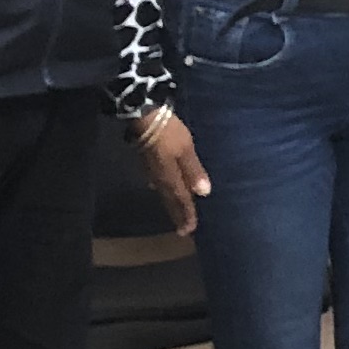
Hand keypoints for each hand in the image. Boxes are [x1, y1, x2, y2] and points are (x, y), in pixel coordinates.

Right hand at [135, 109, 210, 234]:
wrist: (144, 118)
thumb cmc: (169, 133)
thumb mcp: (186, 150)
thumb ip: (194, 171)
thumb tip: (204, 193)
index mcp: (170, 178)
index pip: (181, 200)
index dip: (186, 215)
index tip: (189, 230)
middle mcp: (159, 179)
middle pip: (170, 200)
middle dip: (177, 214)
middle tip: (182, 230)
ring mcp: (151, 171)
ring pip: (163, 192)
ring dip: (171, 204)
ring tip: (176, 213)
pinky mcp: (148, 162)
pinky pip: (158, 182)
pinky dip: (164, 191)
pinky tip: (163, 189)